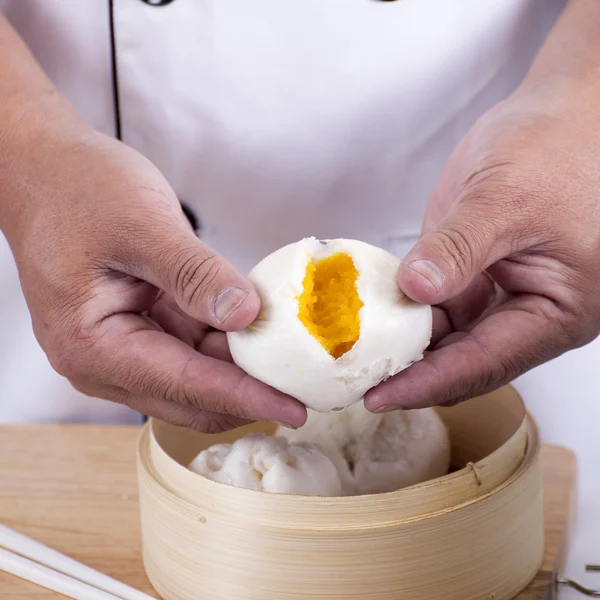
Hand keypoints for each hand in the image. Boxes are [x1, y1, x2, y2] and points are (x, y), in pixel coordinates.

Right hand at [1, 123, 305, 430]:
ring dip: (240, 368)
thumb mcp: (141, 225)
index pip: (185, 384)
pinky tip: (258, 329)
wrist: (44, 168)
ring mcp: (121, 347)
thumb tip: (246, 315)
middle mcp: (103, 360)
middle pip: (190, 395)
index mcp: (92, 346)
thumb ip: (195, 275)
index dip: (245, 398)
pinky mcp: (139, 329)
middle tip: (303, 384)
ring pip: (194, 376)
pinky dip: (225, 343)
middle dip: (248, 392)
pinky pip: (190, 349)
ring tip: (290, 357)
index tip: (295, 409)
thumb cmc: (75, 189)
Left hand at [364, 74, 599, 410]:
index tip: (378, 398)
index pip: (483, 364)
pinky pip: (438, 307)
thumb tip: (415, 290)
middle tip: (355, 382)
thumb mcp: (504, 199)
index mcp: (556, 312)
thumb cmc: (556, 146)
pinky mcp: (476, 275)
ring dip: (405, 345)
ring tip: (354, 357)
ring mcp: (501, 295)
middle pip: (465, 361)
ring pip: (448, 338)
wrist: (562, 109)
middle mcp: (530, 314)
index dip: (427, 384)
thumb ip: (459, 249)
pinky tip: (371, 316)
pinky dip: (406, 313)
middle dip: (412, 373)